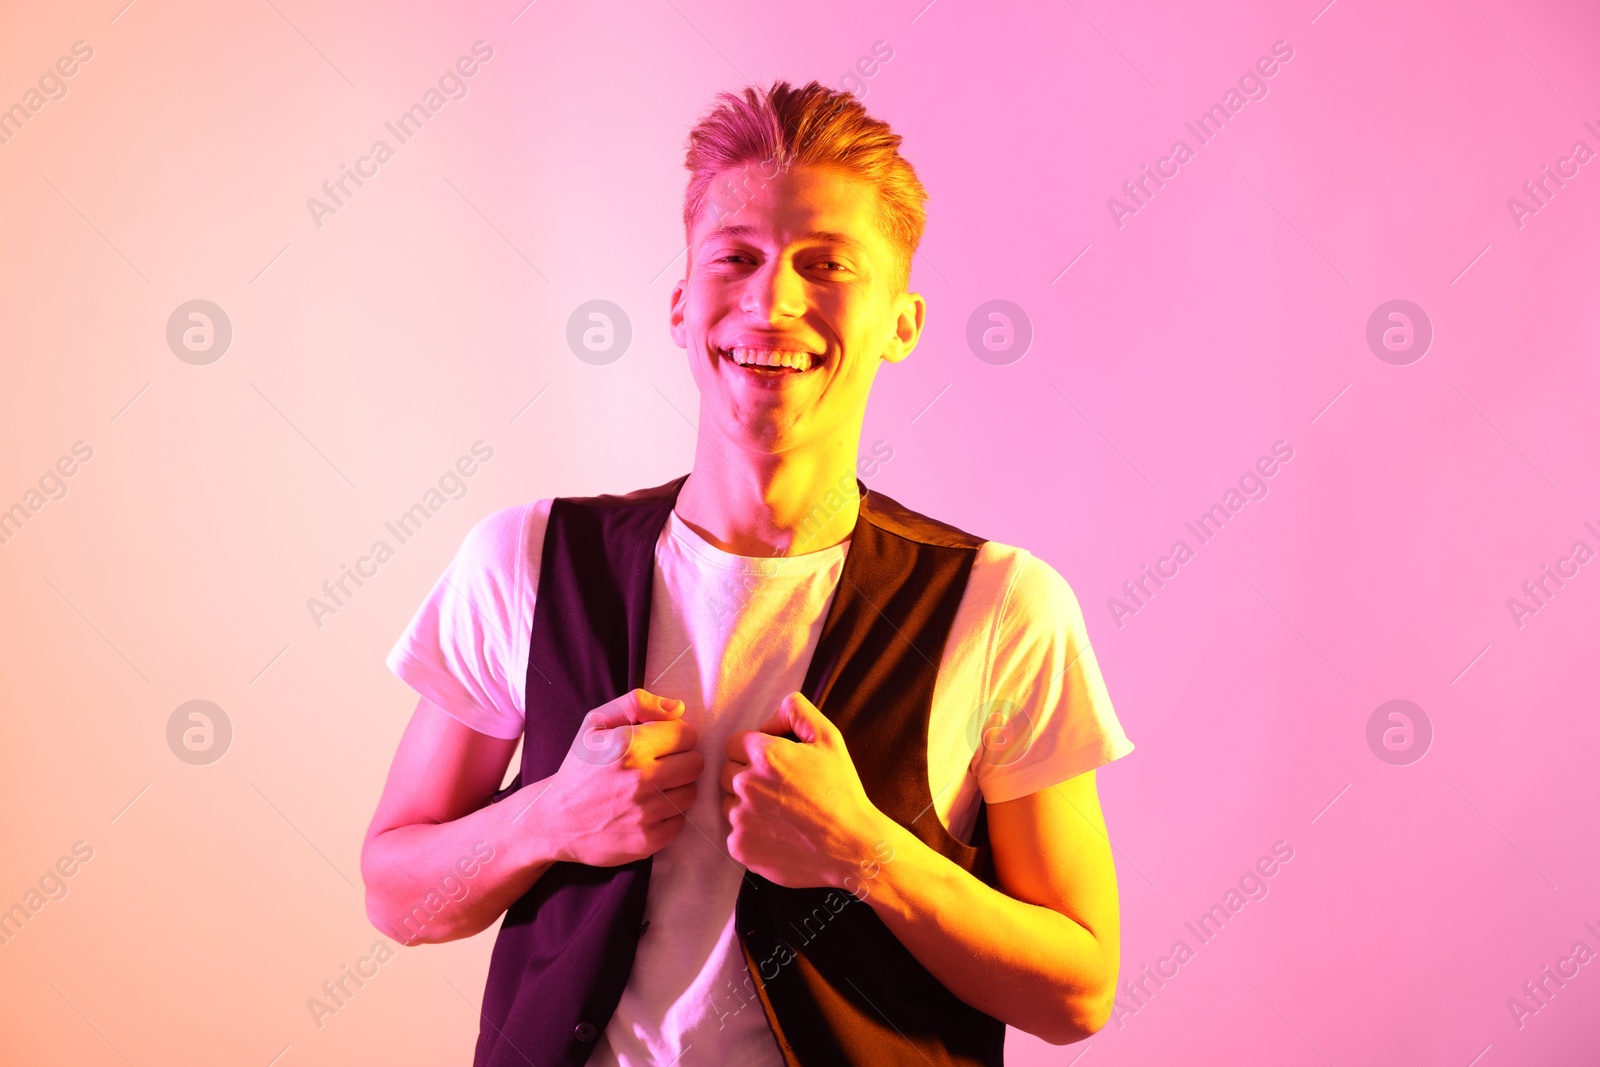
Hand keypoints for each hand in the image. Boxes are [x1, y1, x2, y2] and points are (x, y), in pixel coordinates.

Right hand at [536, 689, 702, 867]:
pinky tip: (647, 810)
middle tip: (660, 766)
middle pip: (695, 763)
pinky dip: (668, 815)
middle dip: (681, 760)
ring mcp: (645, 812)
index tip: (662, 744)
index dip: (676, 736)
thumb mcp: (595, 724)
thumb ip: (637, 703)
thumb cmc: (580, 767)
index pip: (686, 734)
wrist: (555, 820)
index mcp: (628, 746)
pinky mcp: (648, 840)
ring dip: (676, 788)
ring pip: (691, 792)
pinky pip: (680, 820)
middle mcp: (639, 779)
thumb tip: (678, 708)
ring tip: (652, 788)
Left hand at [720, 692, 889, 891]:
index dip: (755, 752)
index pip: (734, 743)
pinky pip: (734, 833)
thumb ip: (796, 710)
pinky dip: (750, 833)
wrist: (852, 847)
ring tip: (780, 813)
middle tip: (779, 789)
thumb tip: (767, 720)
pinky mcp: (739, 847)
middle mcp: (746, 784)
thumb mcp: (829, 738)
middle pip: (727, 771)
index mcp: (765, 755)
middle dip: (747, 775)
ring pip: (728, 802)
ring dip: (746, 804)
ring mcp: (740, 818)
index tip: (775, 765)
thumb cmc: (841, 792)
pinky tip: (777, 834)